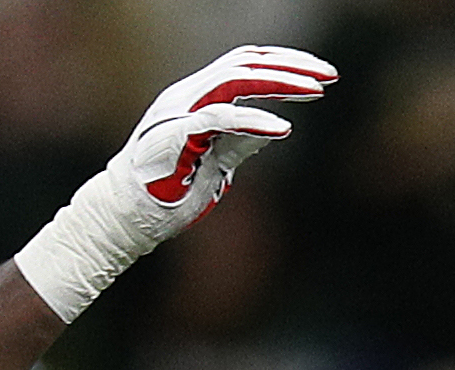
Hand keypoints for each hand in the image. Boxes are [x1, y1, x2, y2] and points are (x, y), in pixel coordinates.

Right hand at [13, 46, 334, 321]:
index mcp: (197, 98)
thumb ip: (240, 142)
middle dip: (292, 65)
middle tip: (330, 76)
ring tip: (316, 91)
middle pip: (246, 63)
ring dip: (280, 83)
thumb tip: (274, 129)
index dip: (285, 64)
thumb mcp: (216, 163)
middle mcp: (188, 95)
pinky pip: (220, 118)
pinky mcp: (175, 134)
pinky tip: (284, 129)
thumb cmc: (166, 194)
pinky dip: (254, 120)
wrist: (124, 220)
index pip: (246, 65)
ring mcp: (179, 111)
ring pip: (235, 79)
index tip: (321, 77)